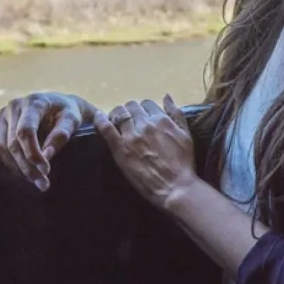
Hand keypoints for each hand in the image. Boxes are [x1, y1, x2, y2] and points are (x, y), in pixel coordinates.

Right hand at [0, 91, 95, 190]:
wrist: (60, 106)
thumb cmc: (67, 114)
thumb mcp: (72, 120)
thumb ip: (61, 135)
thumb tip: (46, 156)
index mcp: (33, 102)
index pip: (26, 131)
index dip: (33, 153)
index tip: (46, 170)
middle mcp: (14, 106)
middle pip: (12, 143)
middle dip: (27, 166)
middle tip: (43, 184)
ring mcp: (1, 115)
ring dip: (13, 167)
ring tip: (32, 181)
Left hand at [93, 94, 197, 210]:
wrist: (175, 186)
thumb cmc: (183, 162)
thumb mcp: (186, 134)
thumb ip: (176, 113)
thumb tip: (166, 96)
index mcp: (161, 119)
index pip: (147, 104)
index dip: (144, 109)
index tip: (142, 117)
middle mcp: (145, 124)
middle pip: (132, 107)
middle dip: (130, 111)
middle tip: (128, 121)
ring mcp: (131, 135)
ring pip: (119, 113)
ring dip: (117, 114)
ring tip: (116, 122)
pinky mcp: (120, 148)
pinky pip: (106, 128)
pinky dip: (100, 120)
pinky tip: (98, 117)